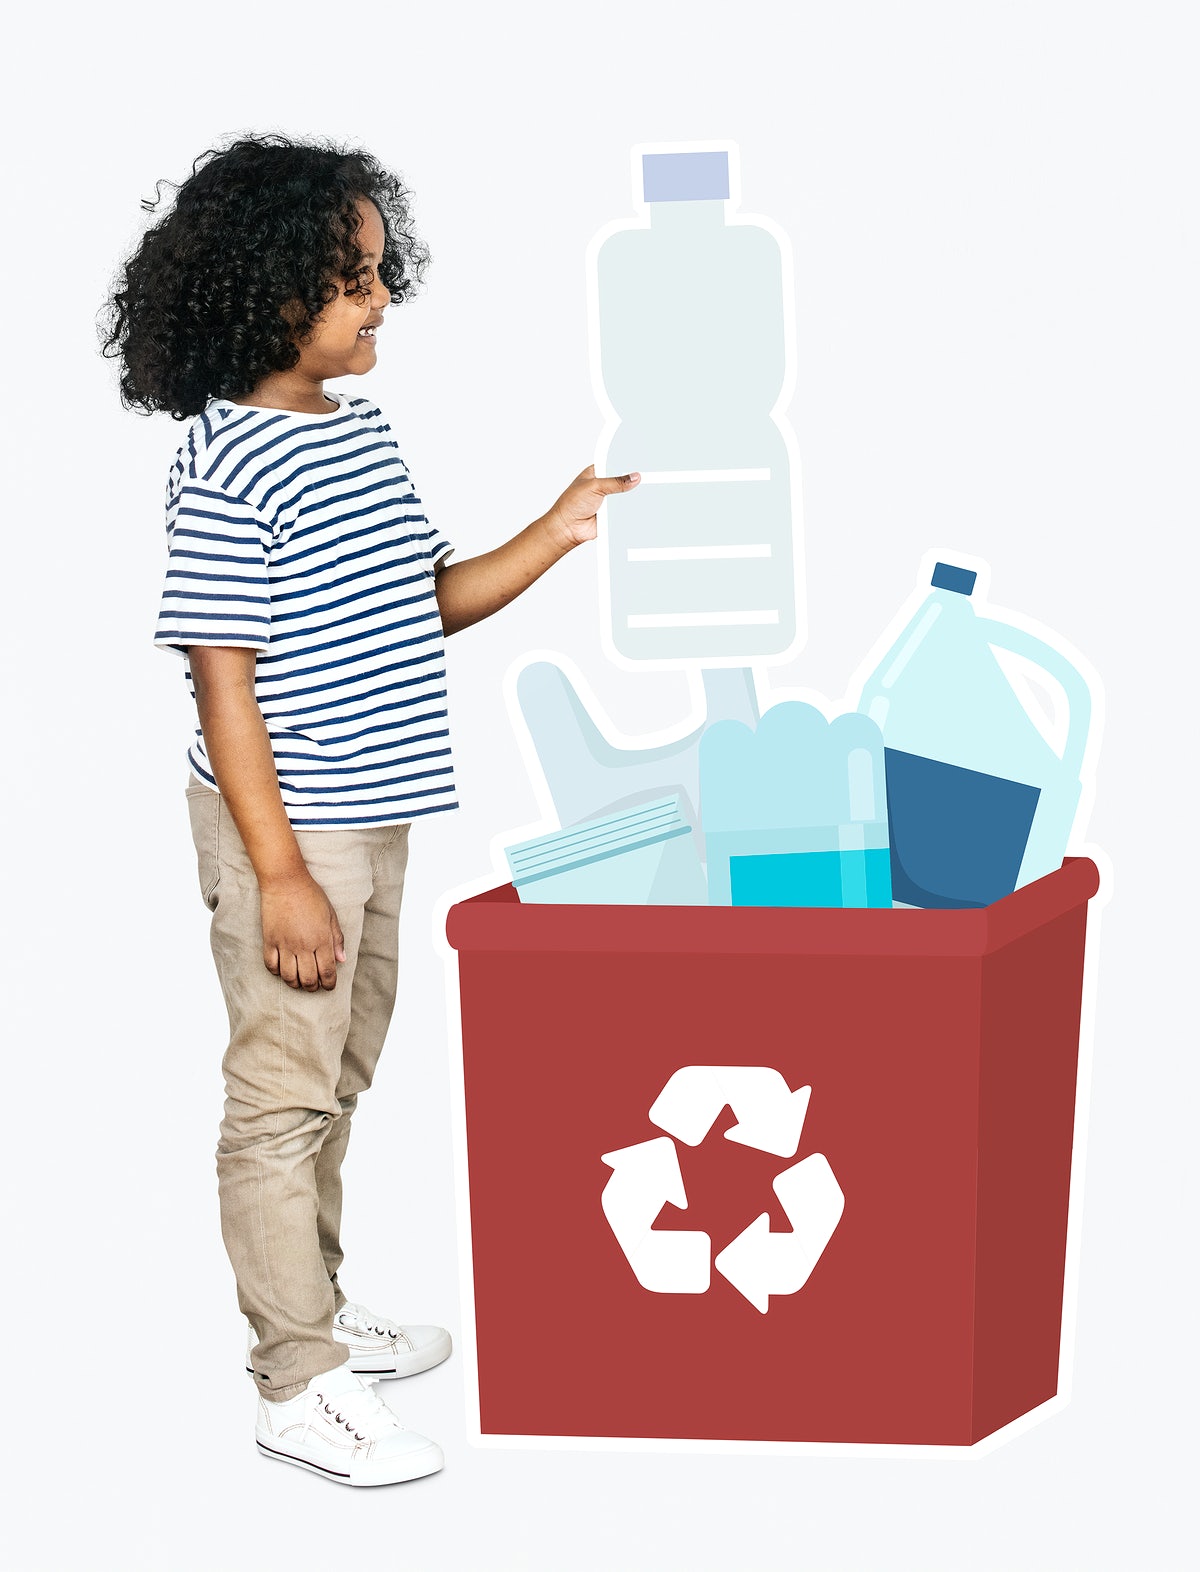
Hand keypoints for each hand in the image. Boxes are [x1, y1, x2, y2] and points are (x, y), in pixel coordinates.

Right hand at [260, 871, 346, 989]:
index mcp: (322, 940)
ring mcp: (285, 944)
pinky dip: (277, 972)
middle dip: (313, 987)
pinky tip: (283, 969)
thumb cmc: (311, 896)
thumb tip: (342, 959)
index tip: (329, 986)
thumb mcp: (331, 915)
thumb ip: (337, 939)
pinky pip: (271, 966)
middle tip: (314, 985)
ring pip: (289, 977)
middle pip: (308, 979)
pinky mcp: (269, 941)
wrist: (286, 882)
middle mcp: (303, 946)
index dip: (329, 984)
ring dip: (296, 984)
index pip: (327, 972)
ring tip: (299, 981)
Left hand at [545, 465, 639, 549]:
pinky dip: (630, 509)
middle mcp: (604, 485)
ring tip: (644, 491)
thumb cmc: (572, 504)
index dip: (626, 462)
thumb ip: (615, 482)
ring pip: (626, 496)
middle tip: (645, 478)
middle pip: (623, 480)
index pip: (615, 463)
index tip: (640, 462)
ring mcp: (609, 500)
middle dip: (632, 481)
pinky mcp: (612, 513)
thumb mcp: (594, 486)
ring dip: (631, 496)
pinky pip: (625, 510)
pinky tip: (637, 506)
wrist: (568, 527)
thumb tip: (634, 477)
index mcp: (597, 472)